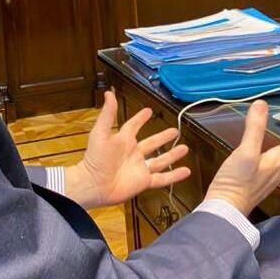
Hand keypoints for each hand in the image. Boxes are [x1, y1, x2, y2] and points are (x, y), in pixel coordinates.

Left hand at [65, 91, 190, 208]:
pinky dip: (174, 176)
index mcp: (124, 140)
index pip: (134, 126)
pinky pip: (162, 178)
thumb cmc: (94, 159)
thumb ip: (108, 114)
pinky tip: (185, 171)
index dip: (140, 118)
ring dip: (172, 155)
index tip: (148, 111)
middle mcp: (134, 153)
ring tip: (185, 148)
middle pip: (152, 143)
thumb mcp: (101, 132)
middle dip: (163, 137)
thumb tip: (108, 94)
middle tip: (174, 131)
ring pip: (161, 160)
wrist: (93, 184)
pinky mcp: (144, 181)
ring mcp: (140, 168)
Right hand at [204, 100, 279, 216]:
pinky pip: (278, 166)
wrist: (225, 210)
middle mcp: (277, 171)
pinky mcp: (259, 183)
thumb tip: (261, 104)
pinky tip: (275, 156)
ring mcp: (269, 179)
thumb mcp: (245, 152)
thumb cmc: (236, 183)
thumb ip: (254, 128)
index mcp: (278, 162)